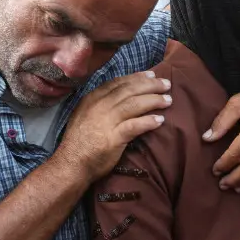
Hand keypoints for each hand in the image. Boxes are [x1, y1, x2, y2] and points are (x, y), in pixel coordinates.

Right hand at [57, 72, 171, 180]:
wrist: (71, 164)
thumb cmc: (79, 142)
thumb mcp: (85, 115)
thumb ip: (101, 105)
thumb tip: (120, 99)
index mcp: (93, 98)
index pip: (118, 83)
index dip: (136, 77)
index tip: (151, 75)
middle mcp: (100, 106)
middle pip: (129, 90)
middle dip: (150, 85)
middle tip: (166, 84)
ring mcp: (106, 121)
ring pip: (134, 104)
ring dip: (154, 100)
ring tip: (168, 101)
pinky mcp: (113, 137)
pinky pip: (135, 126)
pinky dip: (148, 121)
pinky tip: (160, 120)